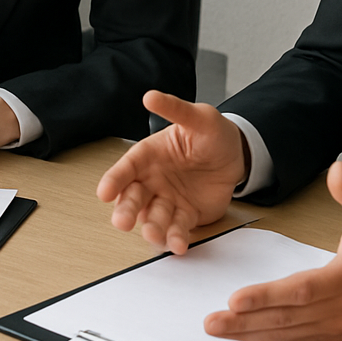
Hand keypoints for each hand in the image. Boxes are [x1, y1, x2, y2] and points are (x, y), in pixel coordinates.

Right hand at [97, 90, 246, 253]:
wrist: (237, 155)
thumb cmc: (213, 133)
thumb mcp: (198, 117)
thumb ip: (175, 108)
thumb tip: (150, 96)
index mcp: (150, 155)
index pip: (126, 167)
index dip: (114, 180)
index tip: (104, 192)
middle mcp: (153, 180)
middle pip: (133, 197)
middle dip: (125, 210)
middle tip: (121, 222)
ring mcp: (167, 200)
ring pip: (152, 217)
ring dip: (151, 228)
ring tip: (155, 235)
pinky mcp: (185, 216)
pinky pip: (177, 229)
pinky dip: (176, 238)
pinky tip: (178, 244)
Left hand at [203, 162, 341, 340]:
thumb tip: (336, 169)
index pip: (303, 290)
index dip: (268, 296)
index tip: (237, 298)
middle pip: (289, 318)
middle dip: (247, 321)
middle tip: (212, 322)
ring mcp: (340, 325)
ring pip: (290, 333)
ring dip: (252, 332)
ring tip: (219, 329)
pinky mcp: (338, 333)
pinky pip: (298, 338)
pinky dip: (270, 336)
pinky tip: (247, 333)